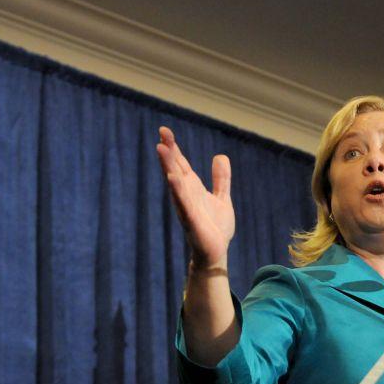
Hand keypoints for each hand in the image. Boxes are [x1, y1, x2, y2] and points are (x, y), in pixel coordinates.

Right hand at [155, 127, 234, 269]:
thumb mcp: (222, 197)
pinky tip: (172, 178)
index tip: (164, 131)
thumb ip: (221, 179)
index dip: (173, 147)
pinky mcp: (191, 220)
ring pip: (175, 183)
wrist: (216, 252)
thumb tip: (220, 156)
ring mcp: (186, 206)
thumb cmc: (215, 227)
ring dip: (168, 166)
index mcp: (192, 187)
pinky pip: (183, 203)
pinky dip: (177, 190)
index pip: (180, 163)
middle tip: (162, 133)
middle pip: (175, 168)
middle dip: (169, 151)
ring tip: (161, 149)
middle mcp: (185, 194)